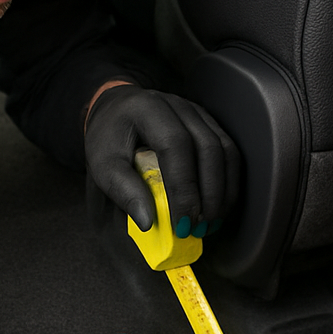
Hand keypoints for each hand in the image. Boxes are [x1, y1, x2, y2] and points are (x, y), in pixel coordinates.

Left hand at [84, 84, 239, 235]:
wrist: (116, 110)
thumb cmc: (109, 139)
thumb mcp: (102, 164)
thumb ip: (122, 190)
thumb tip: (148, 222)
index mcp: (148, 109)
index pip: (175, 146)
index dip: (183, 187)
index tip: (181, 223)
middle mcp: (178, 105)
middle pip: (208, 147)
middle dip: (208, 194)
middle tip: (199, 228)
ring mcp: (198, 113)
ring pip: (226, 151)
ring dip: (223, 191)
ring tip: (210, 222)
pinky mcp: (209, 123)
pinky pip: (230, 152)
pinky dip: (228, 183)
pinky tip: (218, 207)